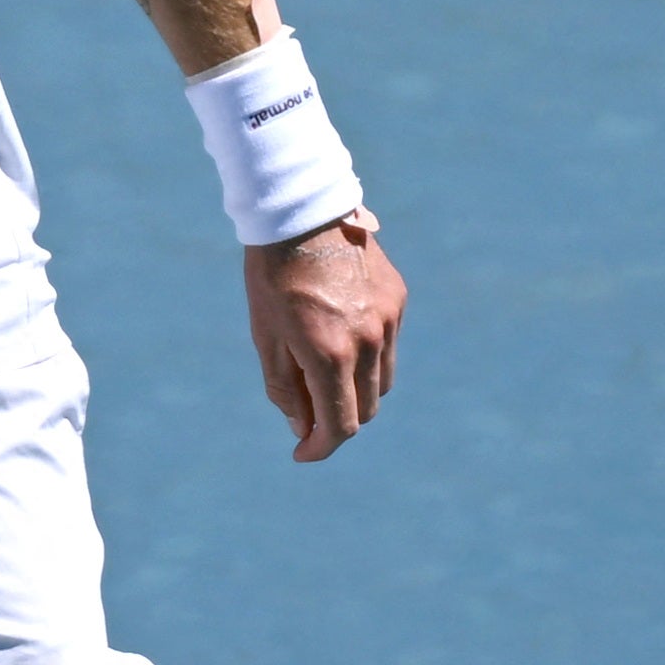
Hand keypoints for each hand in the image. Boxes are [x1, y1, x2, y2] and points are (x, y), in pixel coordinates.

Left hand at [243, 216, 404, 462]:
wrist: (301, 213)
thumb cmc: (272, 275)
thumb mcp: (266, 336)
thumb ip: (284, 388)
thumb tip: (301, 428)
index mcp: (329, 353)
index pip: (340, 425)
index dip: (321, 447)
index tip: (302, 452)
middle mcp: (367, 341)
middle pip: (365, 409)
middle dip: (336, 420)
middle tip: (307, 412)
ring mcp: (388, 320)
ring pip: (381, 381)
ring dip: (355, 390)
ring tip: (321, 370)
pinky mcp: (398, 299)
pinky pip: (388, 345)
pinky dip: (367, 355)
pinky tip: (339, 334)